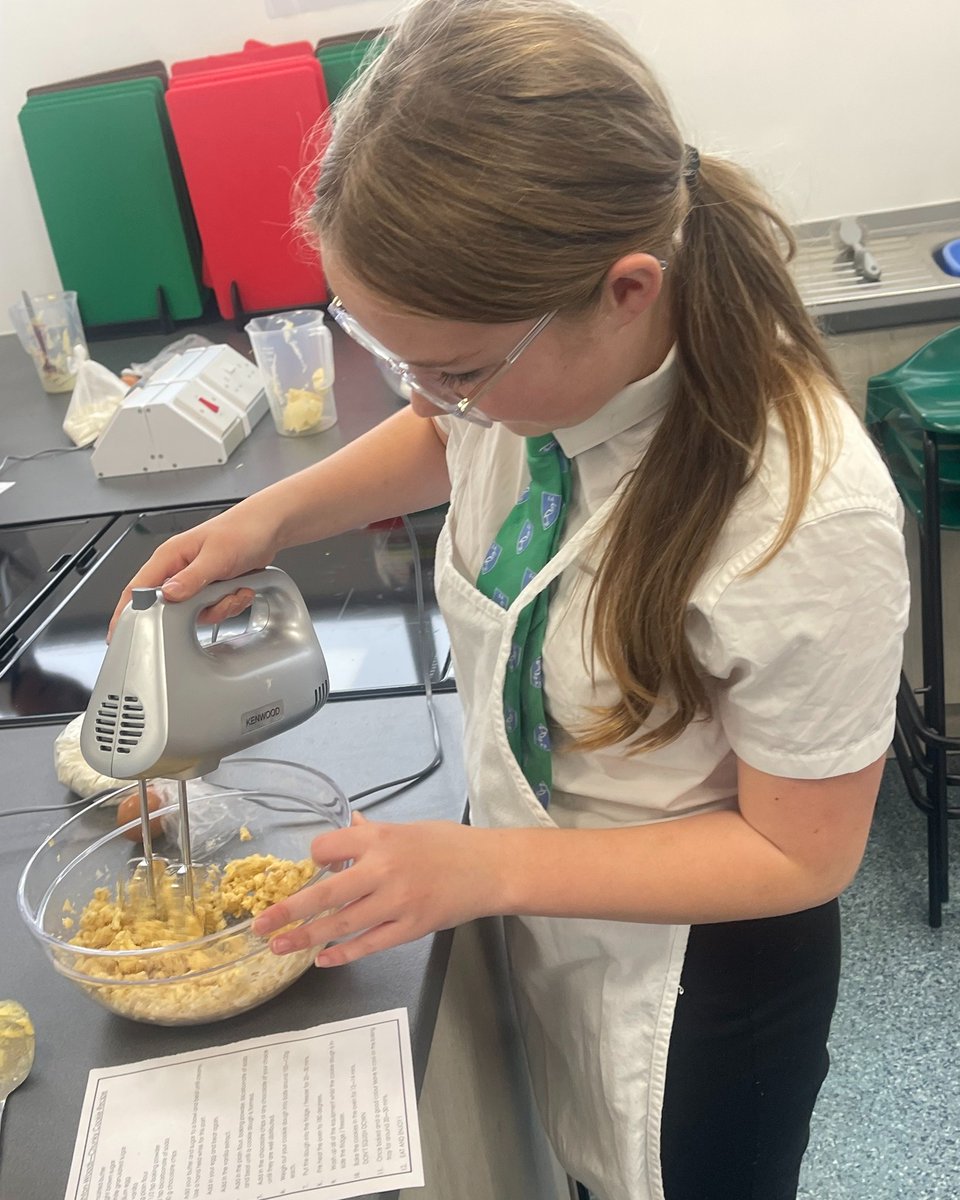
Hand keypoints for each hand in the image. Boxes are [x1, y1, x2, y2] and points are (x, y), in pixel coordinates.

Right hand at [107, 505, 279, 638]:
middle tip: (216, 599)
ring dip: (220, 606)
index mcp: (170, 557)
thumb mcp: (216, 557)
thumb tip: (168, 595)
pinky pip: (214, 608)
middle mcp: (179, 569)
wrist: (270, 528)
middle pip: (171, 607)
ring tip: (235, 589)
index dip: (126, 612)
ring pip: (196, 612)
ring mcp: (196, 580)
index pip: (138, 588)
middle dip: (197, 610)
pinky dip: (230, 604)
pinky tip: (242, 589)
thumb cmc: (241, 530)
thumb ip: (191, 578)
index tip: (119, 634)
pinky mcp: (213, 587)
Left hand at [252, 813, 503, 966]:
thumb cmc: (449, 844)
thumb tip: (350, 825)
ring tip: (278, 947)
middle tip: (258, 925)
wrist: (490, 868)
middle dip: (288, 910)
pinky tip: (322, 959)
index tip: (314, 867)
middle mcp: (383, 869)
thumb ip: (374, 833)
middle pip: (325, 893)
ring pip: (341, 924)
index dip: (315, 859)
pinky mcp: (410, 928)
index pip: (326, 848)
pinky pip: (369, 944)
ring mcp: (396, 902)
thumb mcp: (408, 828)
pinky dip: (343, 953)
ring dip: (306, 937)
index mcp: (380, 838)